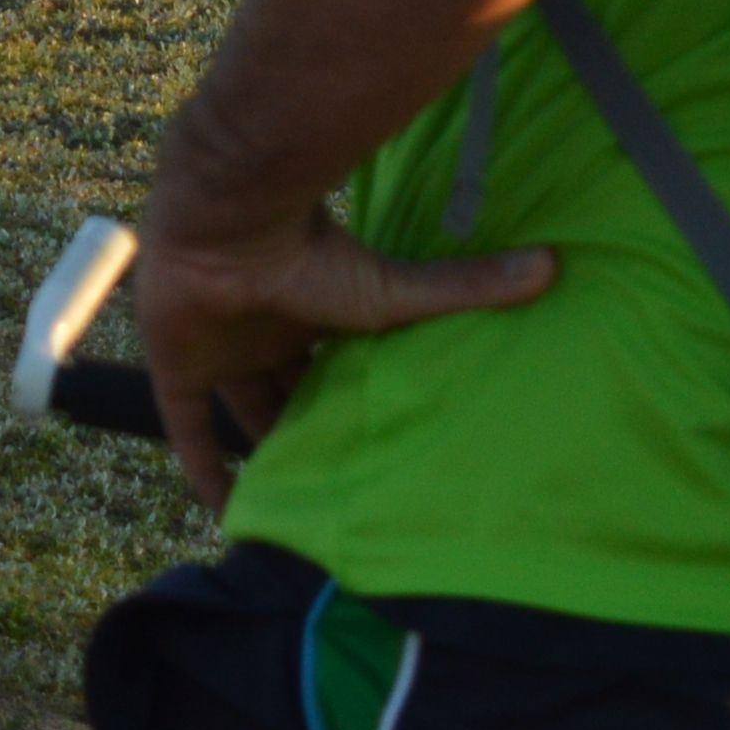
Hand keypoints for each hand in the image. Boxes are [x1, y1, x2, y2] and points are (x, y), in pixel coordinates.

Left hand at [136, 206, 555, 513]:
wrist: (231, 219)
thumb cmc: (316, 252)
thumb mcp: (397, 289)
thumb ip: (468, 285)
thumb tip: (553, 265)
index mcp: (314, 312)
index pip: (333, 366)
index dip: (348, 401)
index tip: (376, 443)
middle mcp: (264, 330)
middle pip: (285, 391)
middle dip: (306, 429)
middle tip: (336, 484)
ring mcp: (217, 347)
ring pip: (238, 409)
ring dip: (260, 450)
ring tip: (291, 505)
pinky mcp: (176, 363)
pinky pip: (184, 424)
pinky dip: (200, 464)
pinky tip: (225, 510)